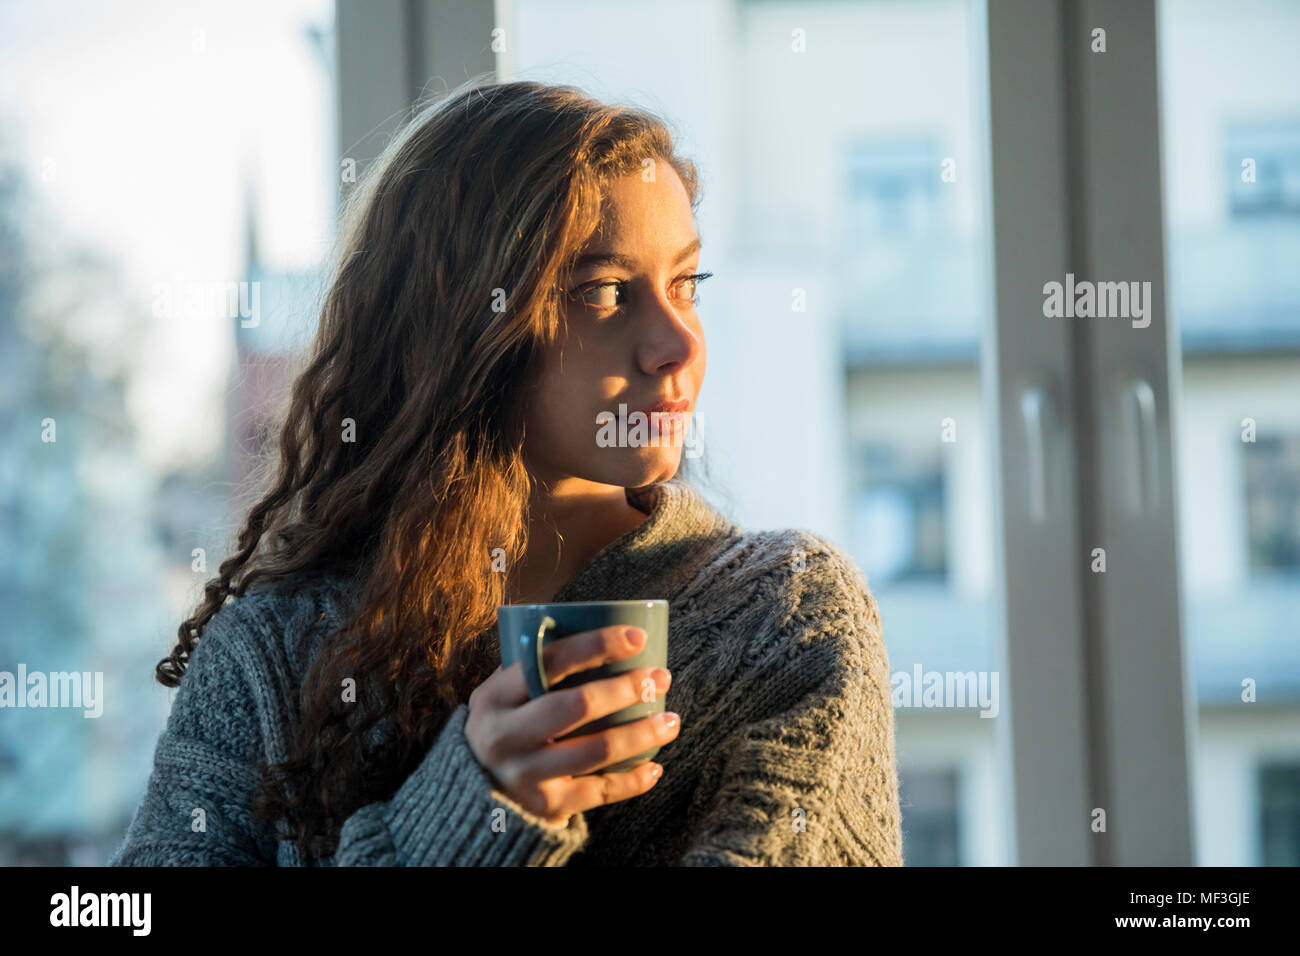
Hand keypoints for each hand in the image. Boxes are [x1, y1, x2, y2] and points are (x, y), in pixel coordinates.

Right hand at [464, 625, 678, 827]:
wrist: (469, 795)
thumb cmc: (506, 725)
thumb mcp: (503, 695)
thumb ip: (537, 669)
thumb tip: (607, 635)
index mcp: (495, 696)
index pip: (550, 661)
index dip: (597, 645)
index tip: (637, 638)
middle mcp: (504, 736)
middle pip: (578, 705)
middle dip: (627, 688)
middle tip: (660, 677)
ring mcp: (524, 775)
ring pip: (596, 750)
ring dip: (642, 733)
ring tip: (672, 721)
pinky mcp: (545, 807)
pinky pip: (600, 791)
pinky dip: (633, 780)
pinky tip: (654, 765)